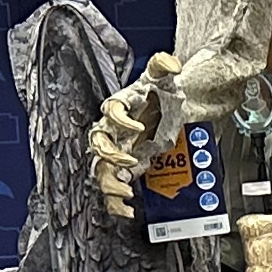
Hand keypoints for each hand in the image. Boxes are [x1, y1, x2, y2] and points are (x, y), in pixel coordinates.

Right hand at [89, 51, 178, 222]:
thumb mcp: (165, 76)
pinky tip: (126, 210)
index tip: (140, 125)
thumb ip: (165, 65)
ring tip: (124, 193)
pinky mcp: (125, 168)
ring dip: (110, 183)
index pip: (111, 110)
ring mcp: (118, 150)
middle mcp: (113, 129)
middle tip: (128, 161)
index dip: (122, 119)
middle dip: (110, 154)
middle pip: (98, 142)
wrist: (172, 110)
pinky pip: (111, 187)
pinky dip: (115, 202)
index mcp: (120, 105)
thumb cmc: (163, 93)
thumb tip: (170, 62)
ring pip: (101, 169)